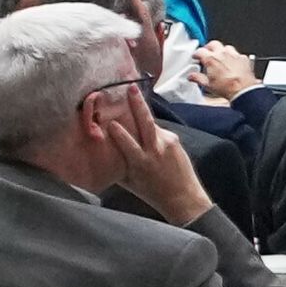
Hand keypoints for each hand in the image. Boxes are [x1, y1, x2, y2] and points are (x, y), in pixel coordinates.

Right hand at [105, 97, 217, 215]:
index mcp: (141, 163)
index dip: (119, 133)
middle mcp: (155, 150)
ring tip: (133, 92)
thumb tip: (101, 152)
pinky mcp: (175, 140)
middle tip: (131, 88)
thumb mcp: (130, 183)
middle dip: (138, 105)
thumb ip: (117, 166)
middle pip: (146, 123)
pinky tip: (142, 122)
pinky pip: (158, 130)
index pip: (128, 144)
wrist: (184, 197)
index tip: (110, 122)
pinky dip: (149, 128)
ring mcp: (167, 143)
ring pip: (151, 123)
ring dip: (142, 108)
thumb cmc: (152, 192)